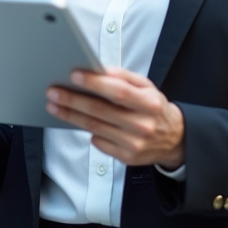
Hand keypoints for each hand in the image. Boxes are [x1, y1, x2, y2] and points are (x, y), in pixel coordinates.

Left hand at [46, 66, 185, 168]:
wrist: (174, 139)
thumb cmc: (154, 108)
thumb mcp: (147, 87)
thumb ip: (123, 77)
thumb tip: (99, 70)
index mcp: (149, 103)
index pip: (118, 92)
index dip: (95, 83)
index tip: (74, 75)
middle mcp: (142, 125)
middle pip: (101, 111)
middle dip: (73, 100)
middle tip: (53, 92)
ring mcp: (134, 144)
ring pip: (95, 128)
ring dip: (71, 116)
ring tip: (54, 105)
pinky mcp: (127, 157)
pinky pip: (99, 142)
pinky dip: (88, 131)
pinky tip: (77, 121)